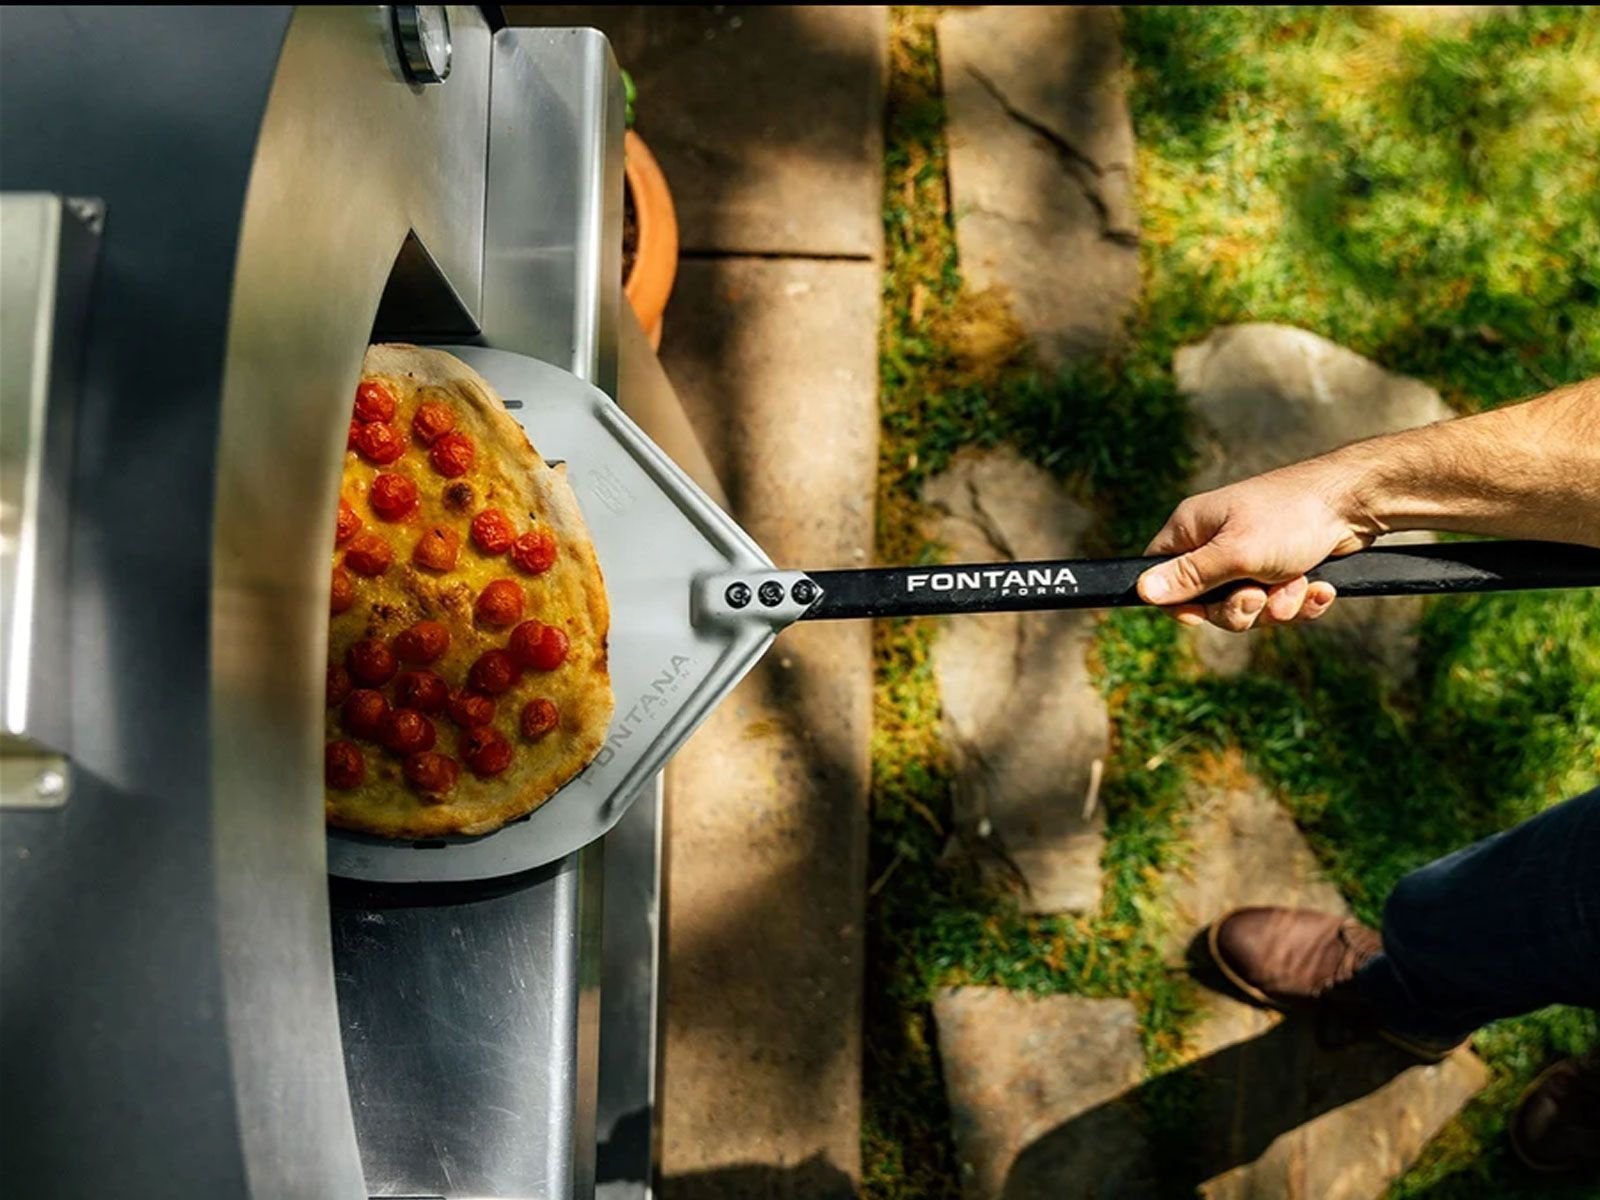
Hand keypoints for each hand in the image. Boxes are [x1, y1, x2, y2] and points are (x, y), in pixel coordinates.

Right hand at [1136, 460, 1375, 631]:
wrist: (1353, 503)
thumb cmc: (1289, 518)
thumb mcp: (1234, 553)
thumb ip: (1188, 576)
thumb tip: (1141, 590)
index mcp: (1193, 529)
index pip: (1161, 574)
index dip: (1178, 602)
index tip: (1201, 614)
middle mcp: (1217, 543)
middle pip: (1208, 603)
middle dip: (1240, 609)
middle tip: (1260, 594)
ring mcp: (1251, 557)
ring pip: (1249, 608)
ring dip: (1277, 606)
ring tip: (1297, 582)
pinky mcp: (1283, 569)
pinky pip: (1280, 605)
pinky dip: (1300, 601)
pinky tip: (1318, 587)